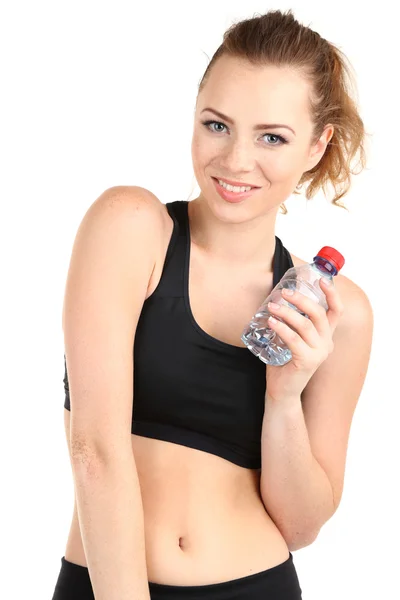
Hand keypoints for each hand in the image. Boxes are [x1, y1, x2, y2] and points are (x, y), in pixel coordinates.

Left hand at [265, 278, 343, 401]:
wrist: (283, 390)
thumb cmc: (284, 362)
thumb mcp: (292, 338)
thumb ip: (292, 322)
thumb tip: (278, 298)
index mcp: (325, 335)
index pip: (336, 311)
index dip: (332, 294)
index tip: (321, 280)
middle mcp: (326, 343)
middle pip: (319, 314)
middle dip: (301, 299)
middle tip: (283, 293)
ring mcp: (319, 353)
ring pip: (305, 325)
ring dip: (287, 312)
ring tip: (271, 307)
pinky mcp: (307, 361)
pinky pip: (294, 339)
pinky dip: (281, 328)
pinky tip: (271, 322)